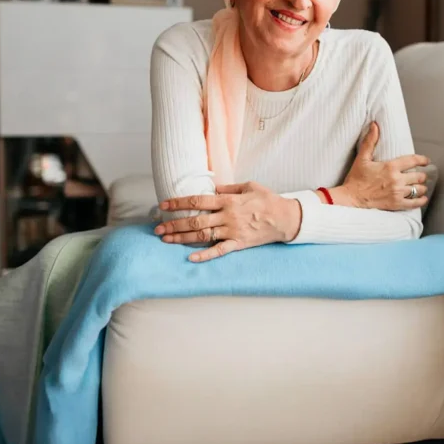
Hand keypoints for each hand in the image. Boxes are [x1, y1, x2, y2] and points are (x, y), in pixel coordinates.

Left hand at [154, 182, 301, 261]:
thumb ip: (228, 188)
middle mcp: (227, 216)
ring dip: (182, 238)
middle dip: (174, 224)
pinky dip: (205, 255)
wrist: (285, 218)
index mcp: (228, 201)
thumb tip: (212, 189)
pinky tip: (190, 258)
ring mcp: (232, 231)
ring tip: (165, 239)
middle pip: (195, 220)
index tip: (163, 204)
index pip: (198, 201)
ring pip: (202, 235)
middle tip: (157, 227)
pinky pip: (219, 251)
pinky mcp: (238, 244)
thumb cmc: (267, 200)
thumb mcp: (248, 186)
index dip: (178, 203)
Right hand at [335, 122, 429, 210]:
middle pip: (419, 176)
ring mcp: (398, 193)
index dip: (422, 160)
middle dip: (421, 175)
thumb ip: (370, 141)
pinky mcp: (396, 204)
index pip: (413, 160)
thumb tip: (374, 125)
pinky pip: (415, 203)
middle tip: (420, 176)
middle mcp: (396, 179)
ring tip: (420, 186)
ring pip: (419, 189)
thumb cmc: (356, 179)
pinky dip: (421, 200)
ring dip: (421, 187)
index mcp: (390, 167)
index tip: (426, 161)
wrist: (351, 198)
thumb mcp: (362, 158)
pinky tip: (422, 198)